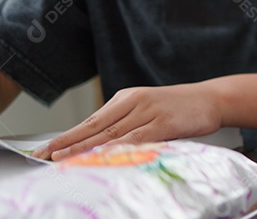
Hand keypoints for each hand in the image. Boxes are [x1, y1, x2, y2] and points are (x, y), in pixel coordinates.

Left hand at [32, 82, 221, 160]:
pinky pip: (136, 137)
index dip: (67, 135)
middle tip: (44, 155)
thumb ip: (126, 123)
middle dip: (67, 142)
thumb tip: (99, 144)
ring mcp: (149, 112)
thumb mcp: (149, 109)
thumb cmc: (180, 107)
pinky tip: (102, 154)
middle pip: (95, 126)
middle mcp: (135, 102)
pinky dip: (117, 147)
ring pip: (111, 133)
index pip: (91, 120)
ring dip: (85, 147)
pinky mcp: (164, 123)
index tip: (46, 149)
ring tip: (62, 158)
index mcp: (127, 97)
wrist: (212, 99)